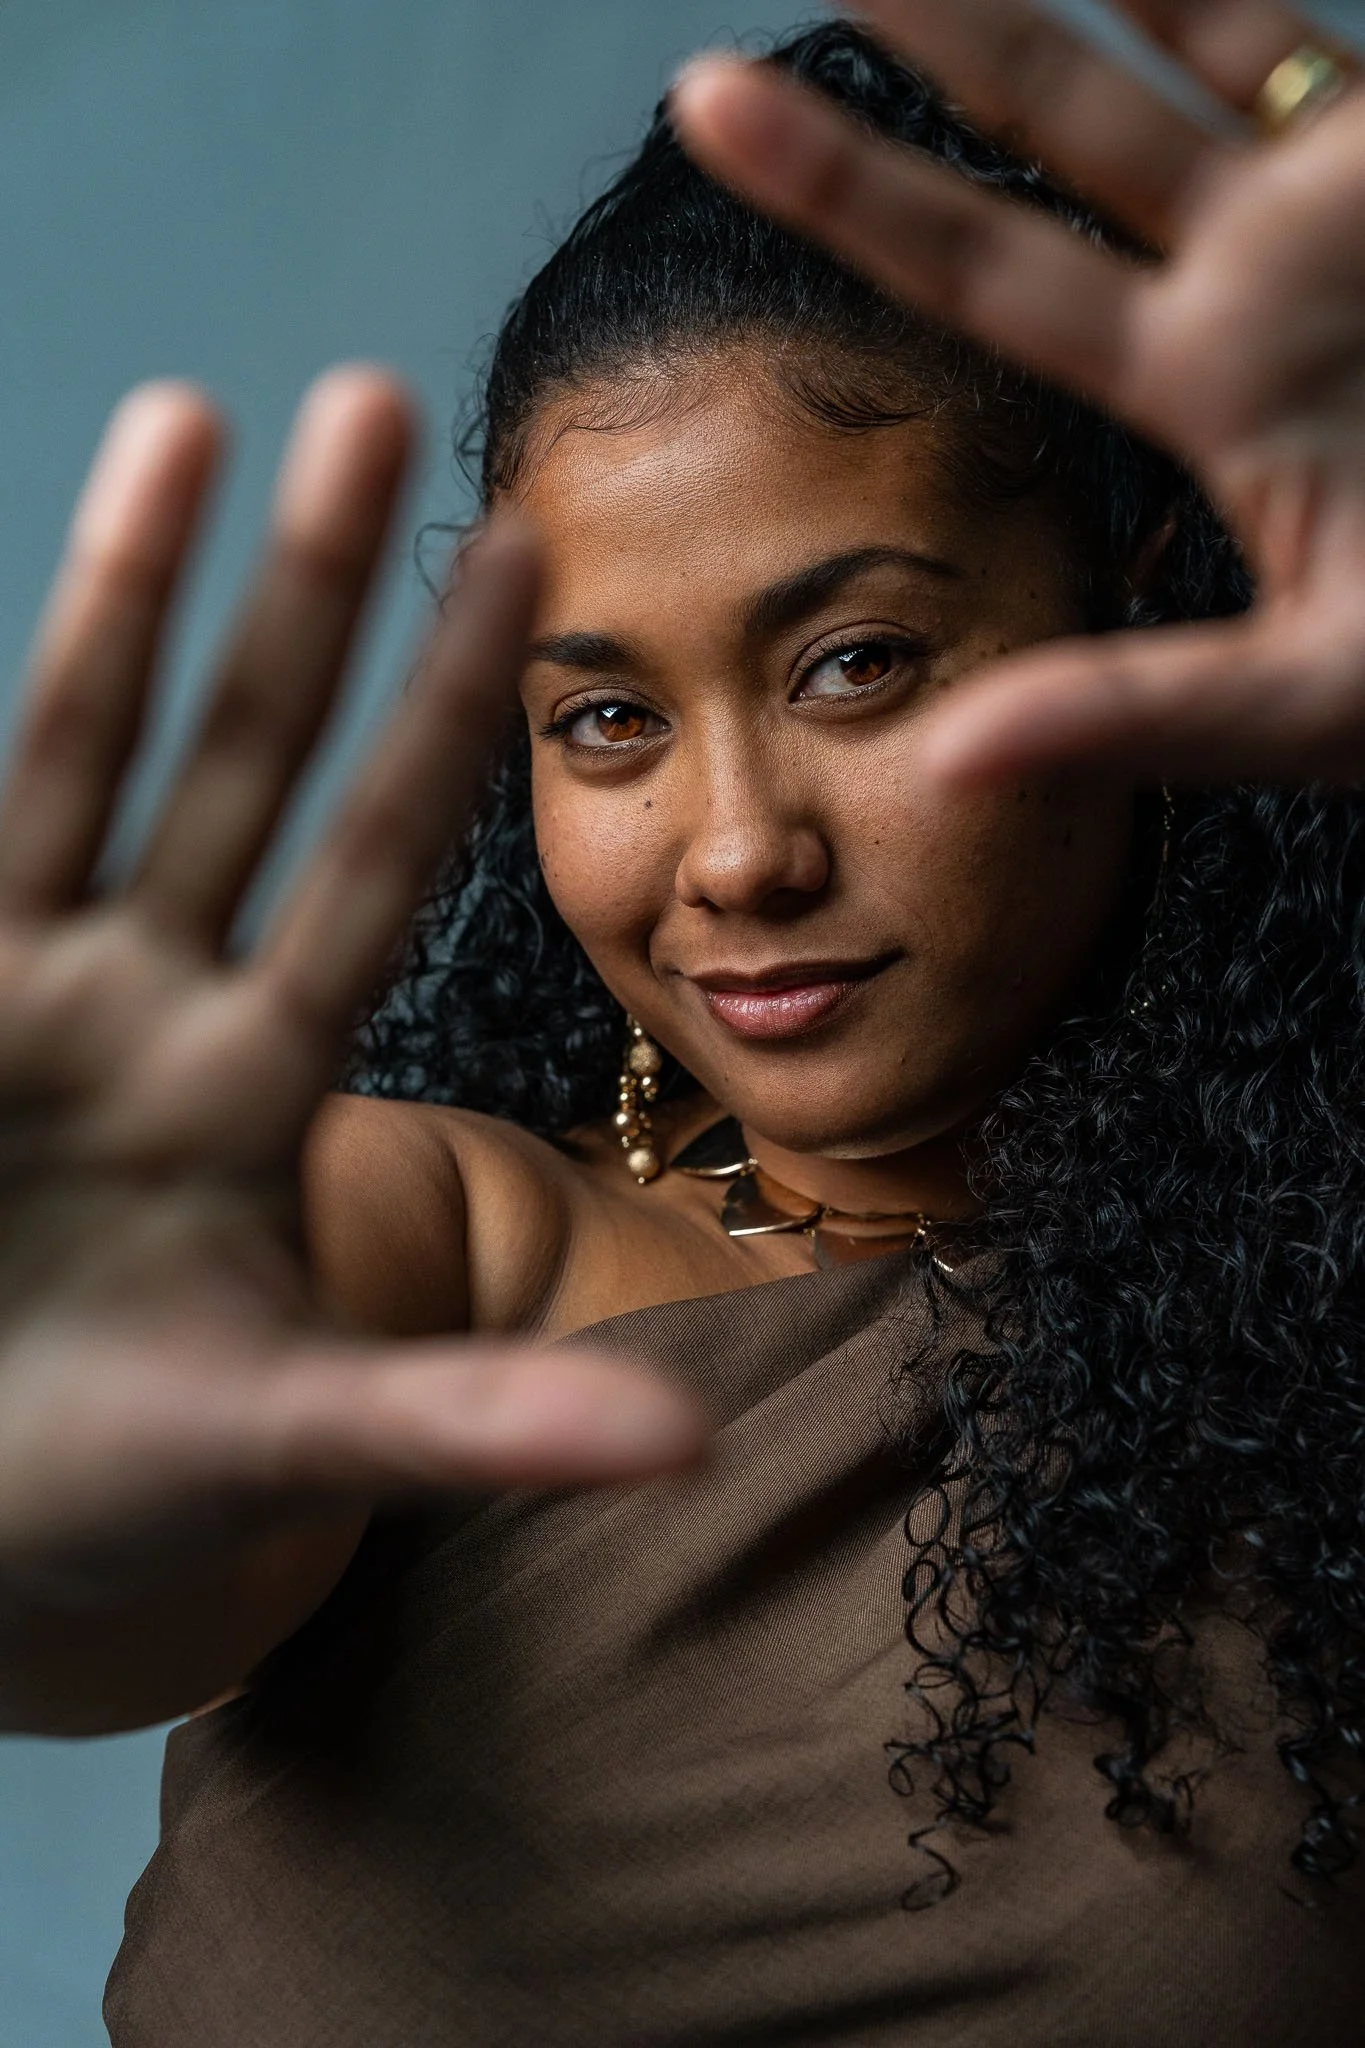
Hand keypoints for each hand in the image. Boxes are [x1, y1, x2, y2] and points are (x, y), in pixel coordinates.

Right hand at [0, 372, 699, 1612]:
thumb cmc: (132, 1485)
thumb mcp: (298, 1443)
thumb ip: (474, 1426)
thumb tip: (689, 1452)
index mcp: (265, 1083)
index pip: (379, 861)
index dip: (447, 712)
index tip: (535, 555)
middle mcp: (153, 1002)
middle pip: (248, 762)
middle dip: (309, 594)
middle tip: (380, 400)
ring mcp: (26, 991)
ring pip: (84, 750)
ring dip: (130, 586)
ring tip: (194, 409)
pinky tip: (66, 553)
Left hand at [674, 2, 1364, 787]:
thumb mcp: (1309, 699)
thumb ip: (1136, 712)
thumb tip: (944, 757)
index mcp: (1202, 386)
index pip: (982, 271)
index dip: (847, 187)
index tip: (703, 101)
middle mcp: (1255, 275)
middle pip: (1057, 120)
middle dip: (942, 23)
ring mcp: (1347, 199)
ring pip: (1194, 26)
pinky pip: (1314, 30)